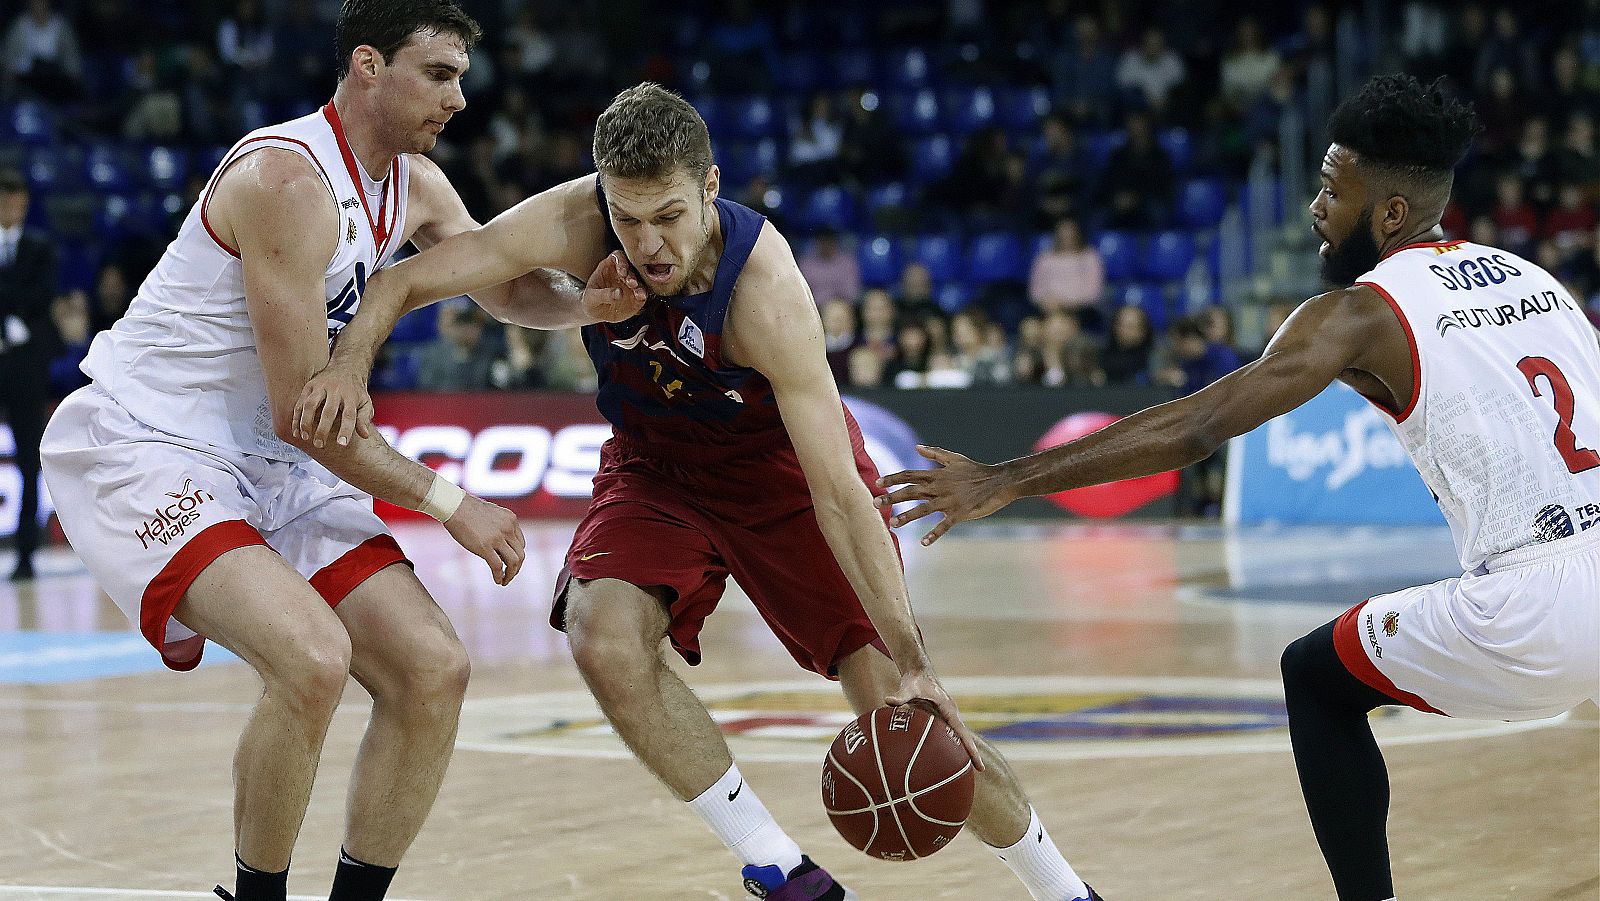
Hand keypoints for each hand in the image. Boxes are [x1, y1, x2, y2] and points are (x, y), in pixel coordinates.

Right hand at [293, 360, 373, 448]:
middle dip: (322, 429)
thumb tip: (365, 435)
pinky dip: (296, 418)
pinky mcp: (309, 386)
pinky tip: (296, 431)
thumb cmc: (356, 392)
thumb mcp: (365, 403)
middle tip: (319, 445)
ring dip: (305, 422)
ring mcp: (321, 387)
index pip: (349, 415)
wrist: (346, 367)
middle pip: (328, 411)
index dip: (346, 430)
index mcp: (351, 396)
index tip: (342, 444)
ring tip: (305, 438)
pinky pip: (300, 403)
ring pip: (310, 404)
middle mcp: (336, 390)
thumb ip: (364, 418)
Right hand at [442, 493, 525, 585]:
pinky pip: (498, 566)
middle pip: (520, 554)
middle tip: (510, 575)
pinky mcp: (485, 547)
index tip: (509, 562)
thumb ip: (499, 526)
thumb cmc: (467, 509)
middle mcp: (508, 528)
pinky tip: (498, 580)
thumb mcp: (491, 514)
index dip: (516, 555)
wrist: (454, 505)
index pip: (520, 543)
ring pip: (514, 562)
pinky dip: (500, 576)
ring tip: (505, 581)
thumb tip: (498, 541)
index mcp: (511, 520)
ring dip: (511, 574)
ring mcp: (498, 538)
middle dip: (517, 567)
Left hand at [582, 251, 647, 322]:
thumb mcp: (591, 298)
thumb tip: (618, 293)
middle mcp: (622, 273)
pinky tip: (641, 298)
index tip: (622, 272)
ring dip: (640, 286)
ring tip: (638, 294)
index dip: (622, 262)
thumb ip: (603, 294)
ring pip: (640, 280)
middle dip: (632, 275)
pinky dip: (643, 295)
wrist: (595, 314)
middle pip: (631, 268)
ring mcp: (630, 285)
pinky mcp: (636, 296)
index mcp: (608, 266)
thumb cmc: (590, 301)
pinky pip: (642, 293)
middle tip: (631, 283)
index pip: (617, 257)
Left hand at [875, 445, 1015, 545]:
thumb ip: (934, 453)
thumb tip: (917, 447)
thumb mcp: (954, 458)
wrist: (999, 480)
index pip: (909, 475)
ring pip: (923, 509)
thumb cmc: (976, 470)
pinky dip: (934, 534)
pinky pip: (944, 525)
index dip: (892, 478)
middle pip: (910, 492)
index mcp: (937, 474)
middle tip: (874, 503)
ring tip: (892, 524)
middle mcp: (939, 487)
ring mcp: (949, 501)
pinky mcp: (960, 513)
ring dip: (906, 517)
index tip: (877, 482)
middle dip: (891, 498)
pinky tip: (924, 542)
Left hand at [886, 667, 984, 770]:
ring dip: (961, 752)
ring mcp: (946, 719)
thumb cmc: (915, 681)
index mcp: (949, 710)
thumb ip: (900, 696)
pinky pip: (945, 736)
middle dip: (971, 753)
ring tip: (963, 771)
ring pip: (956, 738)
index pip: (962, 733)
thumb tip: (888, 700)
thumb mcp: (909, 688)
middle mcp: (950, 716)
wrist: (918, 674)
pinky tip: (940, 761)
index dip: (971, 748)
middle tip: (980, 770)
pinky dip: (946, 748)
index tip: (979, 763)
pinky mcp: (939, 721)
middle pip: (963, 738)